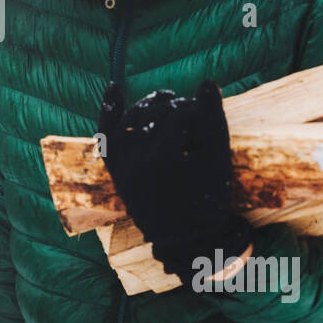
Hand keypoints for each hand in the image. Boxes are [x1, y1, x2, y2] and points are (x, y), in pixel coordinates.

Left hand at [97, 78, 252, 282]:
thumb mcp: (216, 161)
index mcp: (163, 159)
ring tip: (166, 100)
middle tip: (191, 109)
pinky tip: (113, 86)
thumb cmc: (209, 201)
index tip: (207, 113)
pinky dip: (108, 112)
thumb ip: (212, 121)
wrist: (187, 240)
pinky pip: (106, 136)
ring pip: (128, 121)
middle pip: (152, 116)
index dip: (195, 109)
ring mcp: (122, 166)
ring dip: (147, 106)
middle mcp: (136, 161)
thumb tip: (207, 82)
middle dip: (174, 107)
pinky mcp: (117, 171)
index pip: (178, 116)